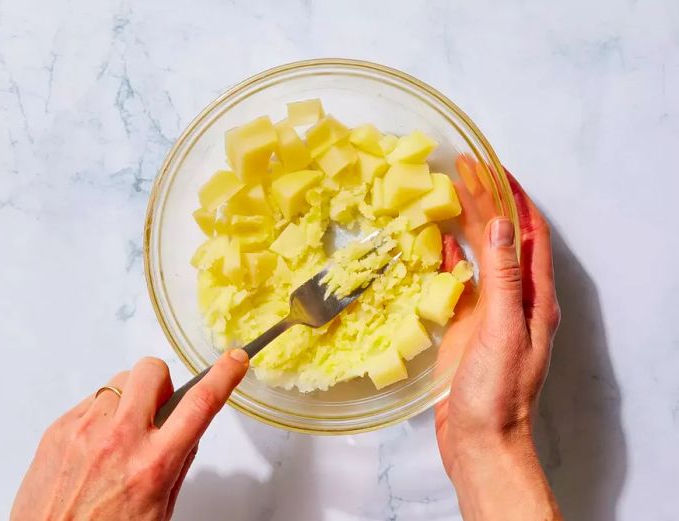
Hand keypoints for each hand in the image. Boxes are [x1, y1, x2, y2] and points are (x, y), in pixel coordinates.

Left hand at [11, 350, 248, 520]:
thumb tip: (189, 427)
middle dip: (162, 383)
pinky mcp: (59, 429)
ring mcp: (85, 431)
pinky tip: (97, 444)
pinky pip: (92, 399)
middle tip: (158, 409)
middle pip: (152, 371)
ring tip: (121, 434)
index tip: (235, 359)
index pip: (200, 405)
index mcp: (153, 464)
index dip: (224, 376)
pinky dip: (102, 414)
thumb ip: (178, 462)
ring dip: (130, 399)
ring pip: (120, 381)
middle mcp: (119, 440)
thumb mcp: (160, 508)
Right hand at [435, 170, 561, 519]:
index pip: (528, 233)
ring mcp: (489, 310)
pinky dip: (452, 255)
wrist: (479, 440)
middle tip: (463, 167)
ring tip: (451, 192)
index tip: (491, 167)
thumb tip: (502, 224)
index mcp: (533, 297)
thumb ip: (503, 278)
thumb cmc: (497, 392)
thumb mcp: (502, 330)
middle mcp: (515, 298)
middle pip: (504, 237)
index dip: (513, 197)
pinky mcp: (466, 323)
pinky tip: (440, 240)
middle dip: (488, 200)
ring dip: (470, 222)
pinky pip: (461, 280)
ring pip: (483, 254)